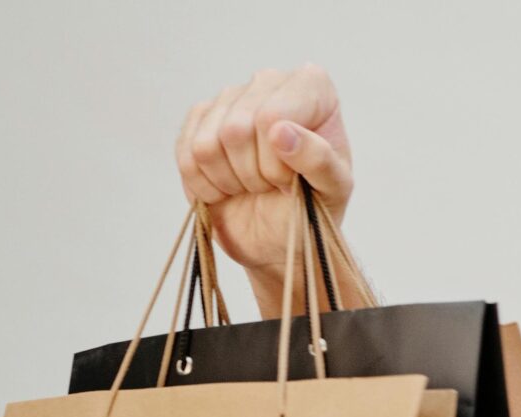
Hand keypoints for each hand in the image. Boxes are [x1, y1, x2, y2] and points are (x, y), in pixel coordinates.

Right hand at [173, 64, 354, 312]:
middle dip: (256, 174)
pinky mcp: (199, 117)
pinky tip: (230, 187)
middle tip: (274, 185)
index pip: (272, 116)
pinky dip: (208, 186)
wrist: (281, 232)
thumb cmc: (314, 204)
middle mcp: (268, 80)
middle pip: (236, 129)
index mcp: (312, 87)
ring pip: (207, 144)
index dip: (278, 161)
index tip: (294, 178)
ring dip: (231, 181)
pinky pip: (187, 156)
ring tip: (254, 185)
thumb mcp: (333, 190)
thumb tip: (280, 131)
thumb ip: (319, 160)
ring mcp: (230, 96)